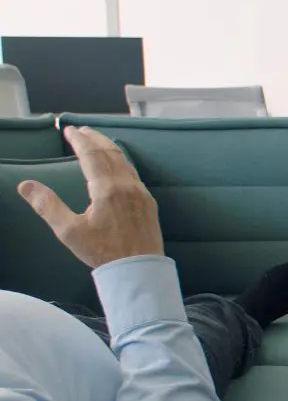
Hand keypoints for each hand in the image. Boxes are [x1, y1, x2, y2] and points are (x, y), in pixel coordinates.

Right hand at [17, 126, 163, 268]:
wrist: (139, 270)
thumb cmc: (104, 252)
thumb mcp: (69, 231)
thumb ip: (47, 205)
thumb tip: (26, 185)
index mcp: (107, 189)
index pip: (91, 154)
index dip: (79, 140)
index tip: (69, 130)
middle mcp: (127, 186)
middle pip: (110, 153)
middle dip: (95, 139)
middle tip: (82, 131)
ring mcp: (141, 194)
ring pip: (125, 162)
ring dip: (109, 148)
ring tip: (97, 142)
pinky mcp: (149, 203)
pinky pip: (134, 174)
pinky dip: (122, 163)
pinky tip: (118, 167)